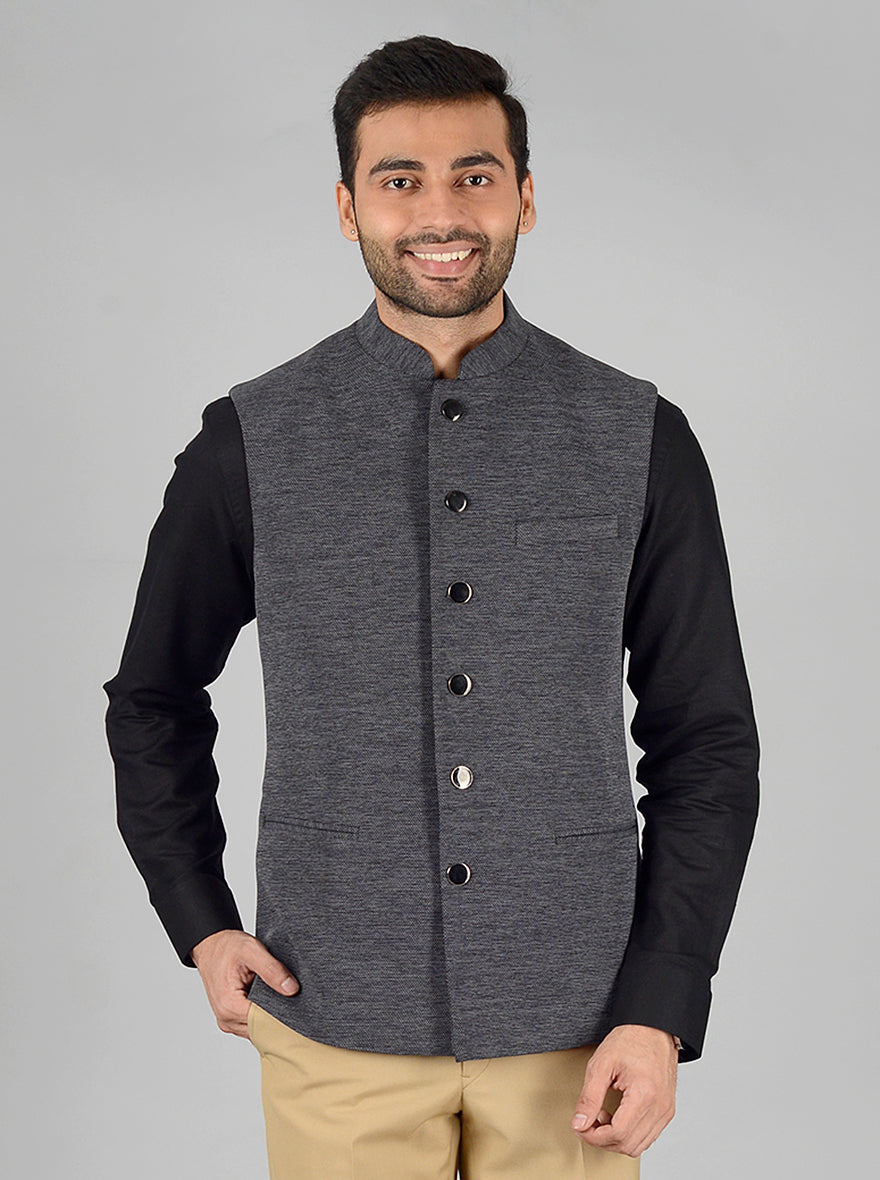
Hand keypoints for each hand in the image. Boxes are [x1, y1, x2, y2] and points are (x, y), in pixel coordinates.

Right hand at [190, 929, 299, 1037]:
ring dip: (268, 1014)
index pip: (264, 1022)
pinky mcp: (230, 1018)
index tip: (293, 1001)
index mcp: (229, 1006)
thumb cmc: (228, 947)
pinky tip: (265, 998)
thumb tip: (292, 989)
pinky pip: (251, 1023)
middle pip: (261, 1028)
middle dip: (276, 1014)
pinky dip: (260, 1013)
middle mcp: (226, 1019)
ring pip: (257, 1028)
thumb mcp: (252, 950)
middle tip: (287, 995)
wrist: (211, 945)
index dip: (281, 1013)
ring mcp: (227, 1021)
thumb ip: (272, 970)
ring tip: (273, 993)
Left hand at [570, 1024, 676, 1156]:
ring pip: (639, 1146)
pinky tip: (617, 1117)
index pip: (618, 1134)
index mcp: (644, 1094)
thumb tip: (579, 1123)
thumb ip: (589, 1097)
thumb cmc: (630, 1040)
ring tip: (603, 1116)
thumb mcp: (601, 1064)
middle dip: (603, 1140)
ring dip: (616, 1139)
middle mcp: (660, 1107)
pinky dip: (629, 1134)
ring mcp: (666, 1110)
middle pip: (628, 1145)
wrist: (653, 1028)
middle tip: (588, 1122)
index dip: (594, 1136)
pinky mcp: (667, 1110)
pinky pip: (647, 1136)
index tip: (581, 1127)